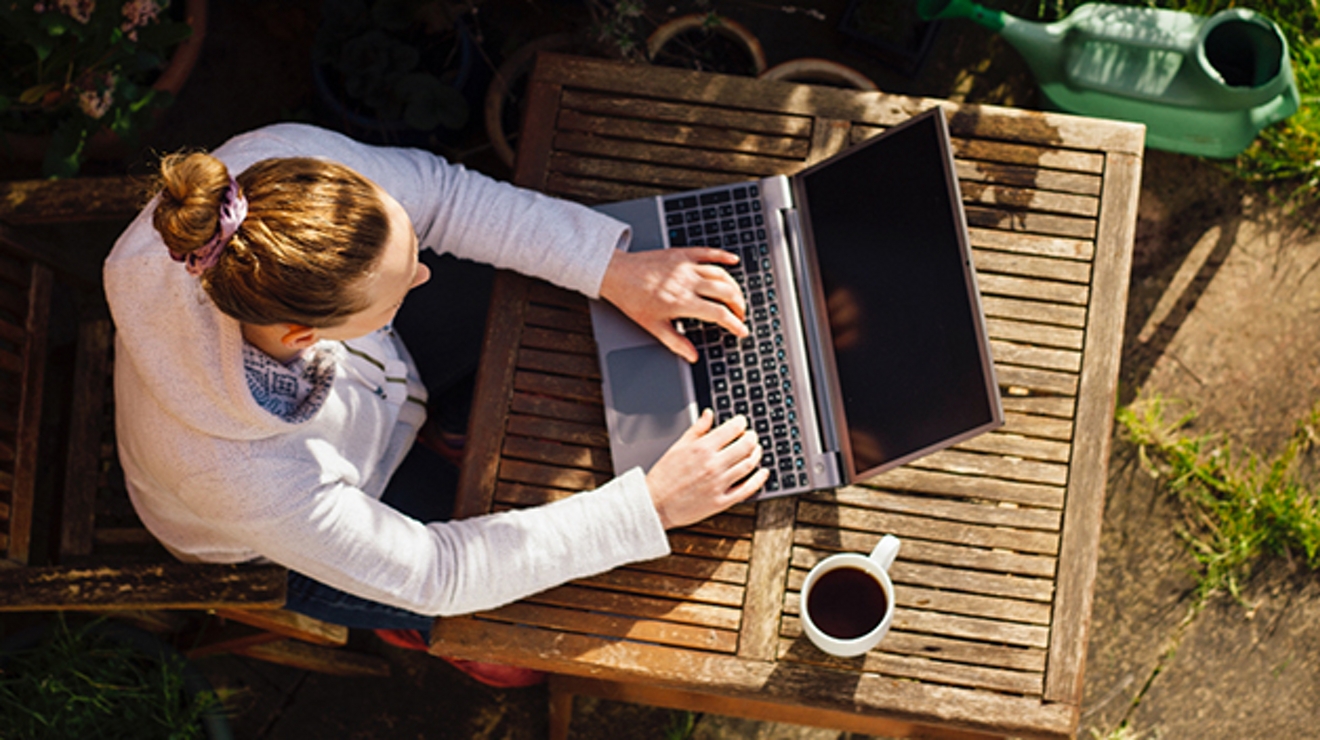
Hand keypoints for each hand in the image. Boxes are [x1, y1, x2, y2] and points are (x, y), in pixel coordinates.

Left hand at [599, 248, 748, 362]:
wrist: (615, 273)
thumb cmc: (631, 299)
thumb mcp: (652, 326)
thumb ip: (676, 342)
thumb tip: (692, 356)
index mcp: (682, 302)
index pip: (718, 314)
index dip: (734, 324)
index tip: (742, 330)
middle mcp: (688, 283)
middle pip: (726, 292)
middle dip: (739, 306)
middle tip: (740, 315)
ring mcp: (686, 266)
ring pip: (721, 274)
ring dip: (734, 286)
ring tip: (737, 297)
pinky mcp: (681, 253)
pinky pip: (708, 253)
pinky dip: (723, 256)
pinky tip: (733, 261)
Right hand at [645, 410, 768, 528]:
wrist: (655, 504)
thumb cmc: (664, 476)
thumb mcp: (678, 446)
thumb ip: (697, 429)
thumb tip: (709, 414)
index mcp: (701, 448)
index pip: (731, 429)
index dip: (741, 423)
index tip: (742, 422)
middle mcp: (712, 465)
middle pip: (745, 445)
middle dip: (752, 437)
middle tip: (751, 436)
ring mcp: (718, 484)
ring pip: (748, 465)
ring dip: (757, 454)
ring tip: (756, 450)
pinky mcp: (721, 501)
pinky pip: (746, 489)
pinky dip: (758, 480)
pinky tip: (763, 473)